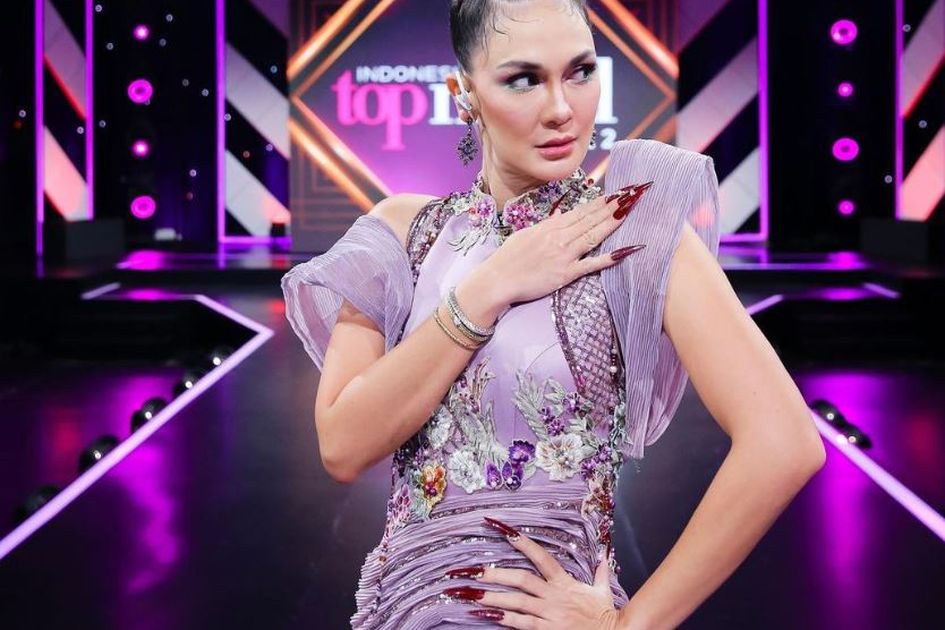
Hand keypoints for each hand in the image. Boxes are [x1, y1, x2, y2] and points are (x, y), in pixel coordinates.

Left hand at [442, 517, 620, 628]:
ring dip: (490, 597)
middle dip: (493, 573)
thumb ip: (600, 572)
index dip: (521, 541)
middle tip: (470, 569)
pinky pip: (521, 623)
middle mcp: (554, 595)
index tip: (501, 529)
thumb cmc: (606, 616)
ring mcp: (549, 614)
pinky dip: (503, 619)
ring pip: (515, 601)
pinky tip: (484, 616)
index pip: (540, 556)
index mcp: (564, 582)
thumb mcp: (603, 591)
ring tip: (466, 593)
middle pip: (520, 579)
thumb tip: (604, 553)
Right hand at [483, 183, 649, 306]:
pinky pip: (590, 264)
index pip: (583, 210)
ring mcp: (564, 254)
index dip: (604, 200)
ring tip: (633, 207)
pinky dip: (609, 257)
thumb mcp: (527, 234)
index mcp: (551, 226)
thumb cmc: (508, 258)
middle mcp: (559, 237)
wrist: (496, 279)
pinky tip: (626, 250)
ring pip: (594, 234)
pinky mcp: (565, 274)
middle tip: (637, 192)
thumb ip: (547, 225)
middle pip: (592, 217)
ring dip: (615, 220)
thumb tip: (561, 215)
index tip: (621, 191)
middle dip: (616, 204)